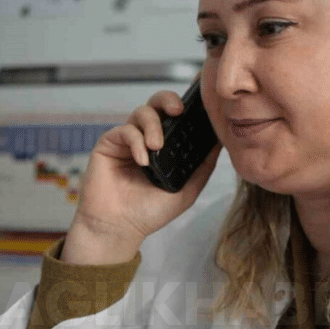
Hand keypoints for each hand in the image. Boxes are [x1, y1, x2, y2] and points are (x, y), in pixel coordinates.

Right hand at [61, 90, 221, 264]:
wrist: (121, 228)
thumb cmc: (150, 212)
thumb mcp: (186, 189)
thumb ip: (203, 165)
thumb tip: (221, 141)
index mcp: (165, 146)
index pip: (175, 117)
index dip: (186, 107)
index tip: (199, 107)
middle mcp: (146, 138)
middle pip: (157, 103)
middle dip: (168, 100)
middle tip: (178, 111)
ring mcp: (127, 140)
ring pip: (141, 112)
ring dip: (153, 125)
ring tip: (157, 147)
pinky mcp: (108, 144)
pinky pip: (124, 130)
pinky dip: (136, 141)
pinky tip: (143, 160)